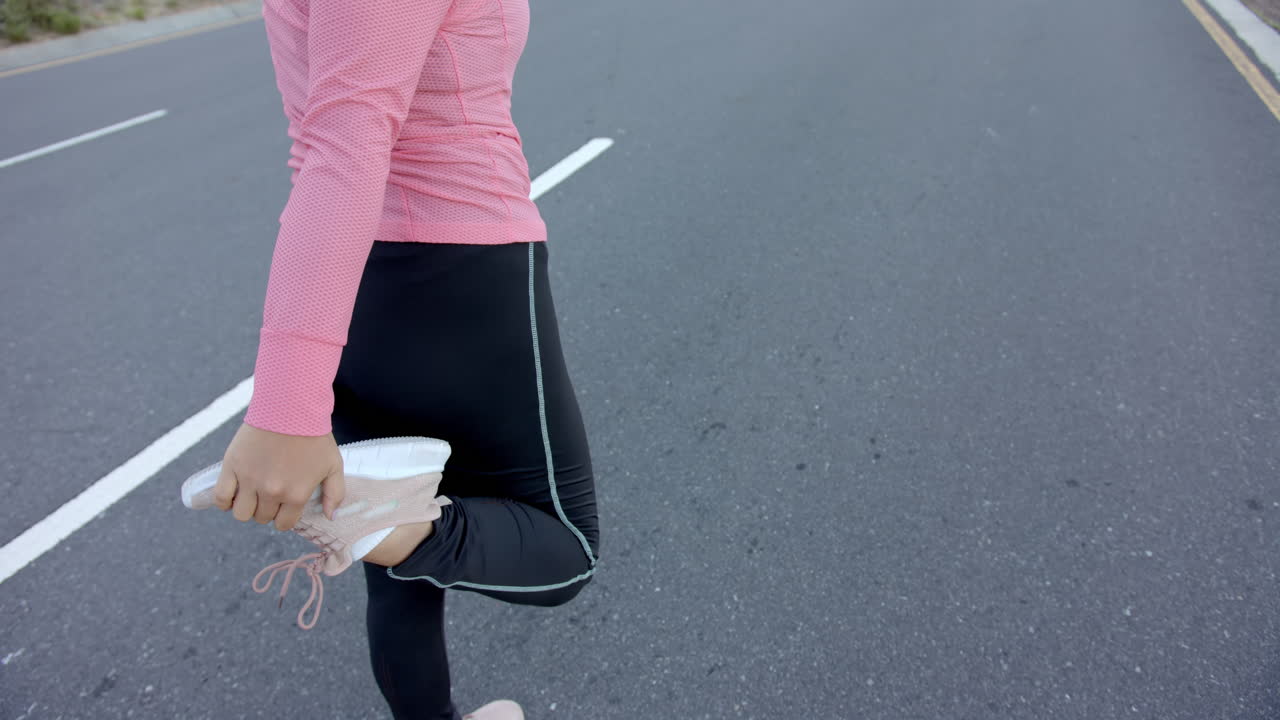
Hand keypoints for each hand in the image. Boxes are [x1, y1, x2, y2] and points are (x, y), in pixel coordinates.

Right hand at [213, 423, 344, 530]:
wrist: (291, 407)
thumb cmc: (314, 436)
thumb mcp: (334, 465)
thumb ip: (334, 494)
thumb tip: (329, 517)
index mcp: (296, 494)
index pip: (284, 524)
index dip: (284, 517)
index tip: (284, 506)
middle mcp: (272, 492)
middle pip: (262, 518)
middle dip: (267, 510)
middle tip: (270, 494)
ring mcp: (250, 480)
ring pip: (241, 513)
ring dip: (246, 507)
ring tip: (252, 494)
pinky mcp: (233, 466)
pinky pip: (221, 497)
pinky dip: (224, 501)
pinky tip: (234, 493)